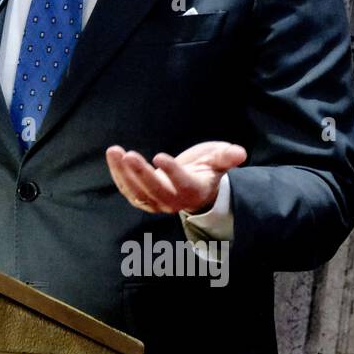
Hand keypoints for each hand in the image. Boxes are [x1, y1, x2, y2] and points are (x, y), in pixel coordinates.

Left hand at [106, 141, 246, 214]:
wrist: (193, 187)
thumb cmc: (206, 170)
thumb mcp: (218, 160)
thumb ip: (227, 157)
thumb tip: (240, 153)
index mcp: (194, 190)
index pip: (182, 183)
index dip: (171, 171)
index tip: (159, 156)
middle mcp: (174, 200)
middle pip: (156, 191)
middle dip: (141, 174)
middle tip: (129, 155)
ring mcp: (156, 202)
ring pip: (137, 192)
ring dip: (123, 173)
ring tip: (115, 151)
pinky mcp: (142, 198)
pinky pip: (127, 190)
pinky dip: (118, 174)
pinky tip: (113, 156)